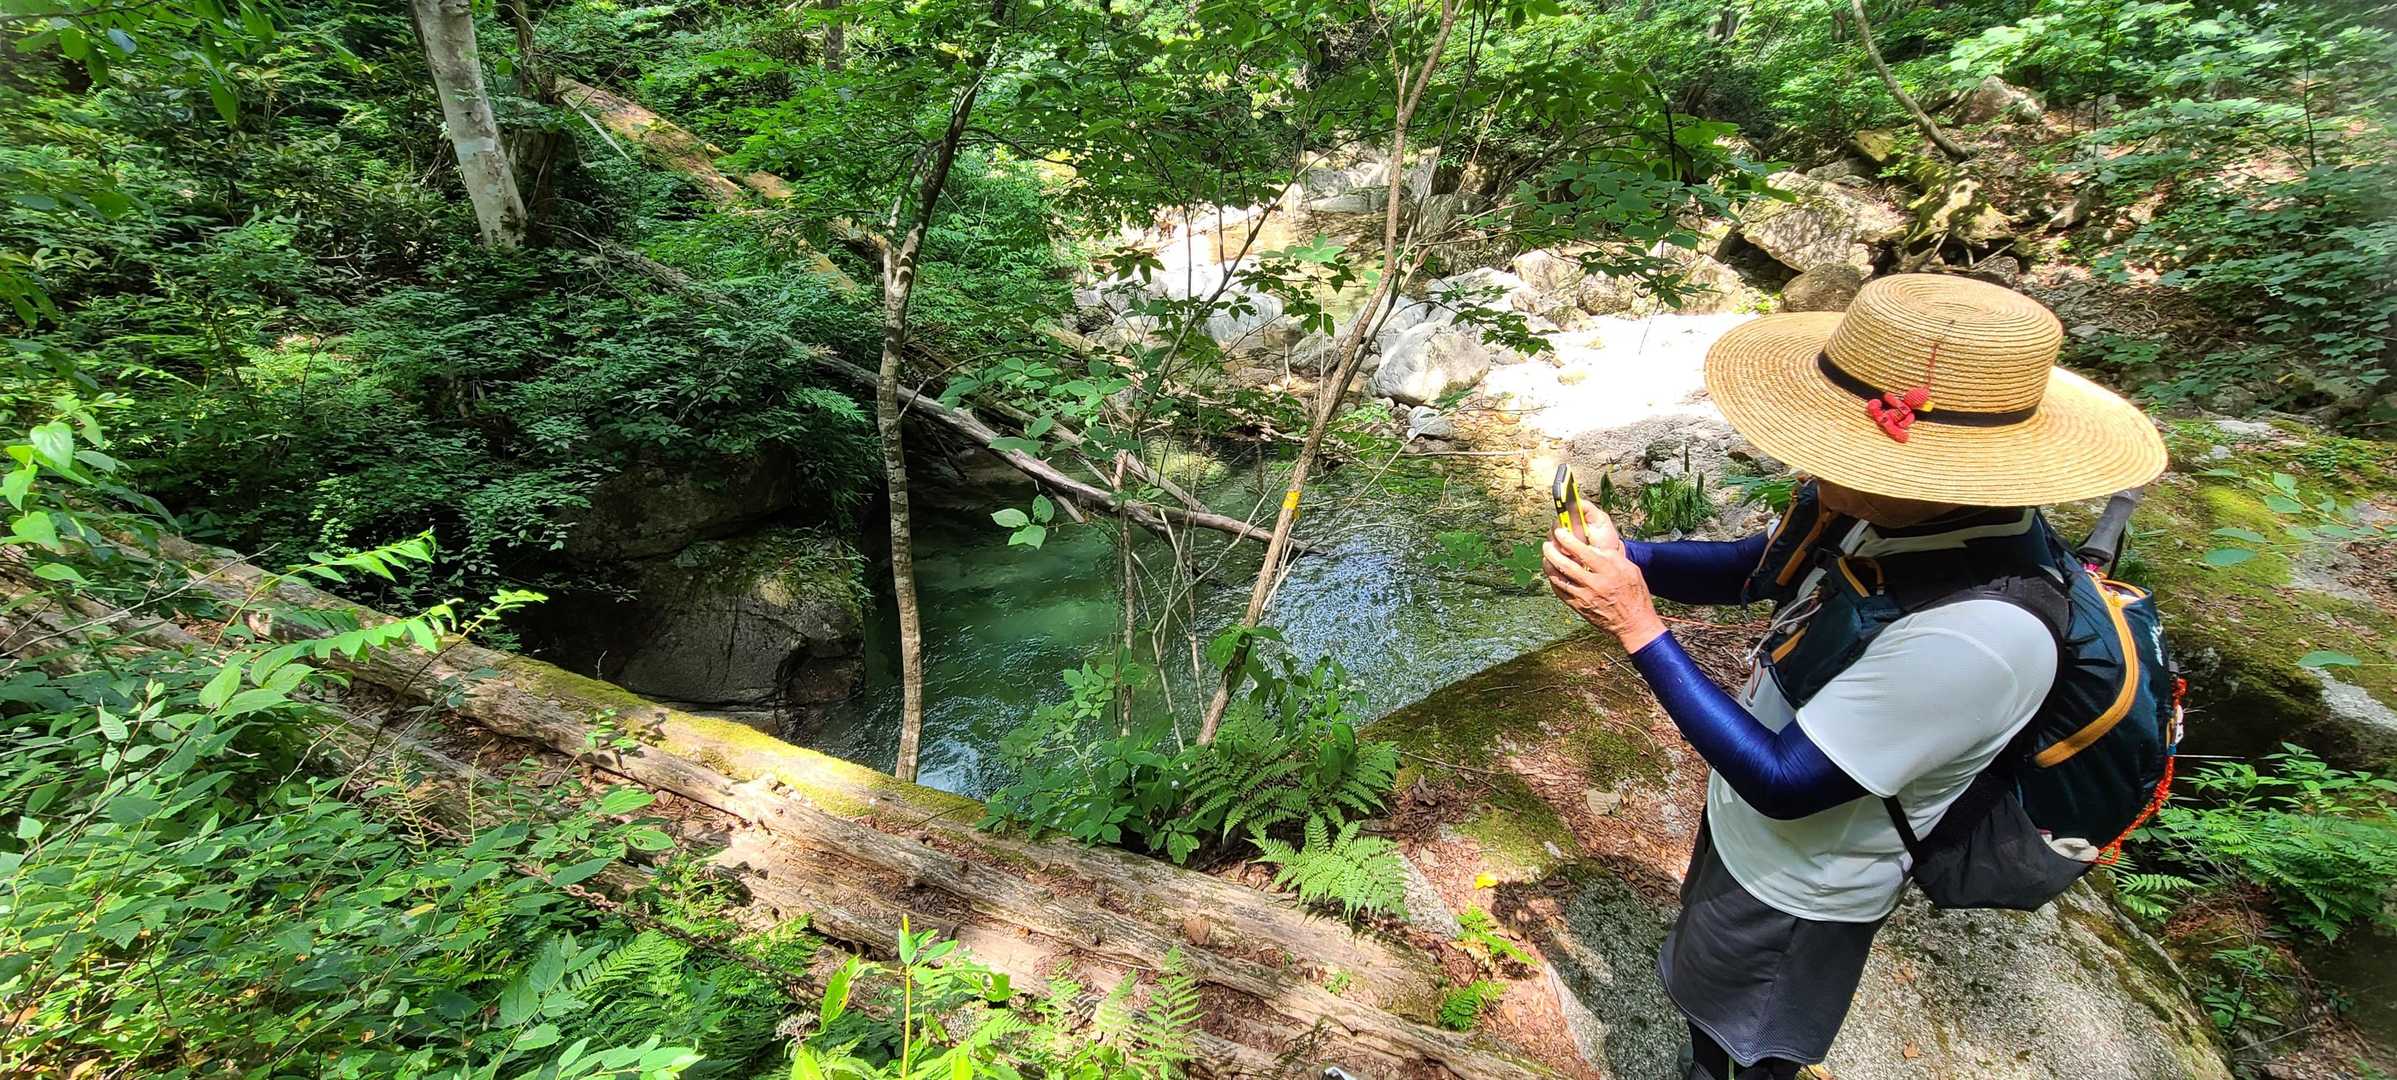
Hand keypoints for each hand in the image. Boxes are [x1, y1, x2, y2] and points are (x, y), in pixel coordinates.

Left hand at [1545, 500, 1665, 652]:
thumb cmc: (1634, 593)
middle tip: (1547, 544)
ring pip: (1558, 578)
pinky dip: (1553, 580)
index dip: (1568, 540)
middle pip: (1565, 565)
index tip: (1559, 532)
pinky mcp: (1579, 607)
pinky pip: (1560, 591)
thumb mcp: (1630, 569)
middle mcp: (1595, 584)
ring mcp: (1584, 597)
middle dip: (1552, 552)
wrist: (1634, 623)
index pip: (1583, 552)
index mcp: (1609, 571)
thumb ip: (1611, 556)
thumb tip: (1593, 546)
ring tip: (1546, 557)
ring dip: (1549, 565)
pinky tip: (1552, 573)